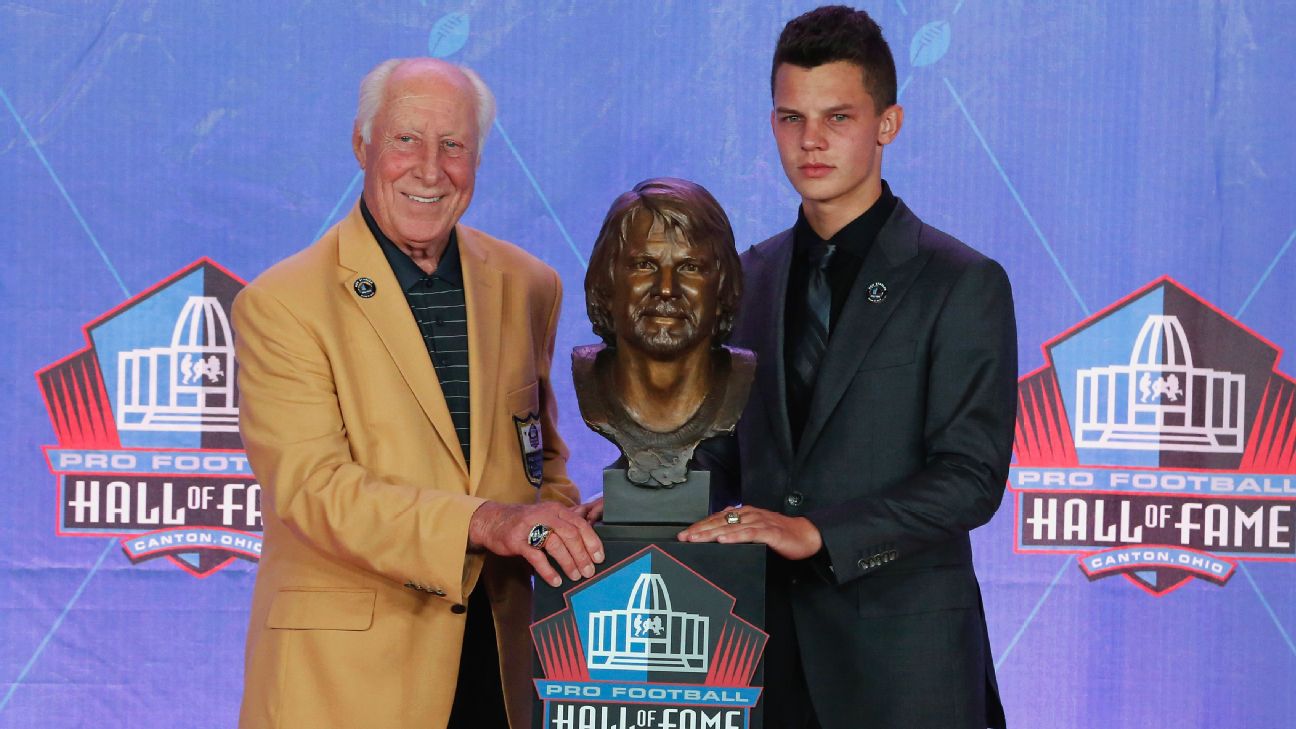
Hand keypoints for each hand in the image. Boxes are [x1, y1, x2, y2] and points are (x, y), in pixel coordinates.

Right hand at [469, 501, 604, 586]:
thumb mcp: (547, 516)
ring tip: (575, 576)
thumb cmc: (525, 522)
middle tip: (589, 572)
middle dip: (582, 555)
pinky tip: (555, 580)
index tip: (599, 558)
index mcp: (556, 510)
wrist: (493, 521)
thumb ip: (567, 523)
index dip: (592, 542)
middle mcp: (545, 515)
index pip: (580, 524)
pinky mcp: (517, 540)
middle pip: (570, 534)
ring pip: (555, 544)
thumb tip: (591, 536)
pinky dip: (548, 570)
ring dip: (568, 563)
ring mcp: (530, 527)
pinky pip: (536, 557)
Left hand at [677, 506, 822, 560]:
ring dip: (712, 533)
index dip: (700, 526)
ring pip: (731, 527)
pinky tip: (723, 540)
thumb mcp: (755, 530)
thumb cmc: (781, 534)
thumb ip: (738, 530)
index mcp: (744, 514)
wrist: (806, 535)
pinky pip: (749, 534)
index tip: (685, 535)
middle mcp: (749, 515)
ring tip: (697, 539)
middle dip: (700, 530)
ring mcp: (759, 522)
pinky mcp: (769, 532)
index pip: (717, 519)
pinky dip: (735, 536)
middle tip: (684, 538)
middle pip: (720, 522)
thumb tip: (718, 535)